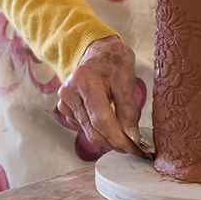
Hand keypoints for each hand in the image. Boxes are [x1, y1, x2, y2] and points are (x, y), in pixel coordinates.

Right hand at [56, 36, 143, 155]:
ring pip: (88, 132)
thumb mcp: (127, 80)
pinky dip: (99, 130)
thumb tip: (132, 137)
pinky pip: (84, 127)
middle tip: (134, 148)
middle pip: (93, 131)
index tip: (136, 149)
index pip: (101, 121)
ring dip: (108, 139)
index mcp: (85, 81)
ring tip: (126, 136)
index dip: (119, 139)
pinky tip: (111, 124)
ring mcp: (65, 101)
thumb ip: (129, 110)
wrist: (98, 50)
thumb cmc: (114, 61)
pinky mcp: (65, 107)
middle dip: (115, 143)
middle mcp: (70, 93)